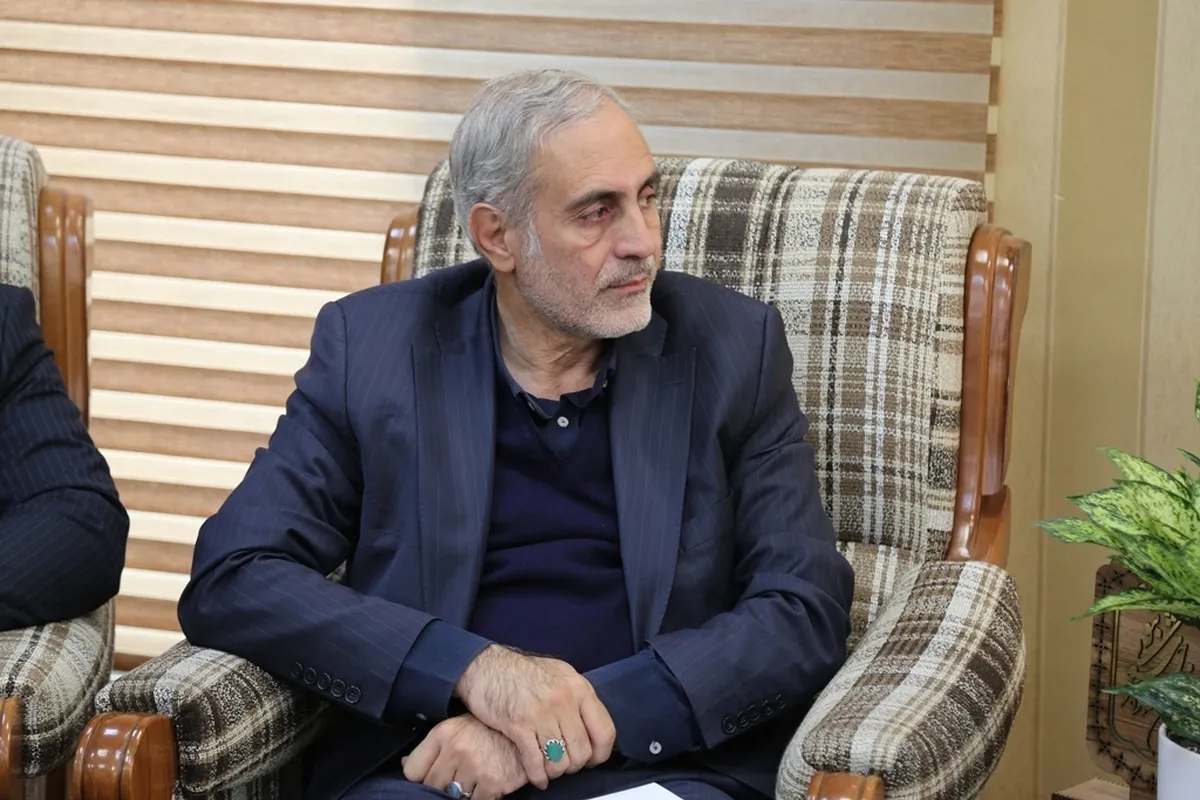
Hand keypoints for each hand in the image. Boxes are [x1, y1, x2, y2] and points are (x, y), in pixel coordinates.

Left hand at [402, 715, 525, 799]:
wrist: (525, 729)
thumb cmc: (487, 728)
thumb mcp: (456, 727)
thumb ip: (432, 746)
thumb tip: (405, 765)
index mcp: (443, 733)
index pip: (412, 770)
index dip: (419, 778)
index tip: (427, 778)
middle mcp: (456, 749)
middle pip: (431, 786)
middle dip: (441, 786)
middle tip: (454, 780)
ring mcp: (474, 767)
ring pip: (452, 797)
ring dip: (461, 793)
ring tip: (471, 781)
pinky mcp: (492, 783)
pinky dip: (479, 798)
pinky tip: (485, 785)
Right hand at [455, 646, 616, 788]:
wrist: (487, 666)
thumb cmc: (522, 671)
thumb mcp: (560, 674)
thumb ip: (578, 697)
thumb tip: (591, 723)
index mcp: (579, 688)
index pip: (604, 731)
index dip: (600, 753)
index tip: (593, 760)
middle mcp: (564, 701)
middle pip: (582, 750)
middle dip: (575, 765)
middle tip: (566, 765)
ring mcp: (541, 713)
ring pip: (560, 760)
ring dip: (556, 771)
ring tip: (551, 769)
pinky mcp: (518, 725)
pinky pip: (535, 762)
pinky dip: (538, 776)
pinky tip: (537, 777)